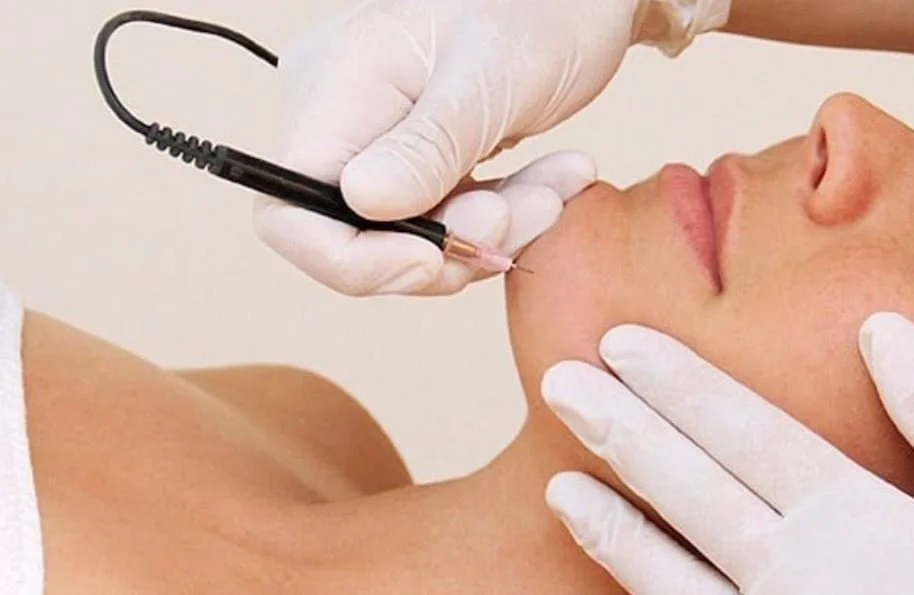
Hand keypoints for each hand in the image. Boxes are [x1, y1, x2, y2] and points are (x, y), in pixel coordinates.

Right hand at [254, 0, 727, 295]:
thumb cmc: (535, 8)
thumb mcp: (488, 76)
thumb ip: (427, 145)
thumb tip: (364, 203)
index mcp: (334, 91)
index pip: (289, 213)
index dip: (353, 262)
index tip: (435, 262)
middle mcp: (341, 124)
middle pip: (357, 239)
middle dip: (447, 247)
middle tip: (527, 212)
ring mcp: (379, 147)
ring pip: (412, 240)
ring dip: (490, 233)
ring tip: (554, 189)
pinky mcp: (420, 164)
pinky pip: (445, 221)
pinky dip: (502, 218)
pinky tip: (553, 183)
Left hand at [542, 312, 913, 593]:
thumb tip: (878, 329)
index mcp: (862, 523)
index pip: (749, 433)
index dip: (680, 384)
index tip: (618, 341)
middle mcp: (807, 578)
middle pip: (693, 489)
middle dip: (622, 431)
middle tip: (557, 383)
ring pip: (673, 575)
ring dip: (612, 527)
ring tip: (558, 487)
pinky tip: (607, 572)